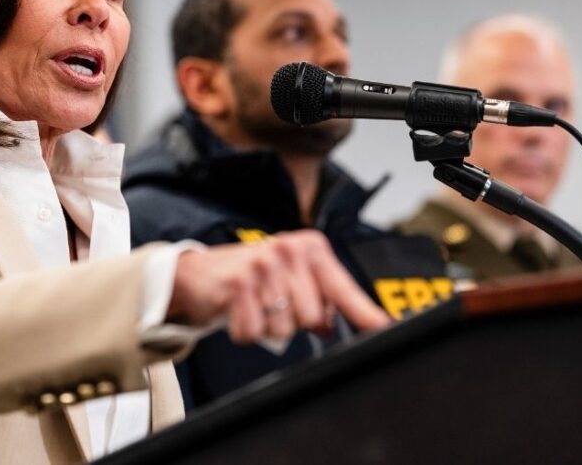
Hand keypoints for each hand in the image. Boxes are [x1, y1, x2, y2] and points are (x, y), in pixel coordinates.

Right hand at [167, 230, 390, 342]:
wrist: (197, 270)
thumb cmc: (252, 274)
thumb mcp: (292, 276)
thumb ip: (322, 298)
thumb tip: (343, 325)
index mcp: (311, 248)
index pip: (344, 288)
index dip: (365, 314)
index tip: (384, 329)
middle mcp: (290, 251)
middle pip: (313, 318)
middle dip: (295, 322)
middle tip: (274, 305)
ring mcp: (263, 266)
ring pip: (284, 329)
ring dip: (267, 328)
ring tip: (254, 306)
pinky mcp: (238, 284)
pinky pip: (253, 333)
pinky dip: (244, 332)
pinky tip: (236, 311)